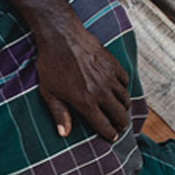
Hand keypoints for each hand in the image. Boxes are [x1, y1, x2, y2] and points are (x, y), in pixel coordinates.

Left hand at [32, 14, 130, 140]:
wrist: (61, 37)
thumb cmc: (51, 65)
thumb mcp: (49, 93)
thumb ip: (59, 114)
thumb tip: (64, 133)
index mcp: (85, 102)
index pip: (103, 125)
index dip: (109, 134)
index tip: (111, 137)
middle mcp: (100, 92)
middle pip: (120, 115)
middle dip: (121, 124)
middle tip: (119, 126)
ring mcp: (108, 77)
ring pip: (125, 99)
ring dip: (124, 107)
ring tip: (120, 110)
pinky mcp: (113, 64)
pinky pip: (125, 81)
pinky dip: (124, 88)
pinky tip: (119, 90)